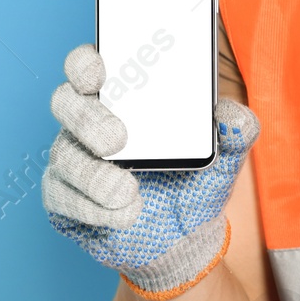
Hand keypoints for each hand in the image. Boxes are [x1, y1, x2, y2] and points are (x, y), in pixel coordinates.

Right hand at [41, 44, 259, 298]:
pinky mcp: (66, 198)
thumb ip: (235, 130)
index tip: (97, 74)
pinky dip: (92, 208)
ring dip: (93, 174)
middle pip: (66, 103)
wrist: (187, 237)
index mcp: (124, 96)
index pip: (89, 65)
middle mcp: (90, 121)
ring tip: (126, 192)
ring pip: (64, 155)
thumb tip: (236, 118)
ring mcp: (74, 159)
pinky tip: (122, 215)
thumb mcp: (224, 153)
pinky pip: (63, 198)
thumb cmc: (196, 180)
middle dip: (87, 119)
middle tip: (116, 140)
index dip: (84, 64)